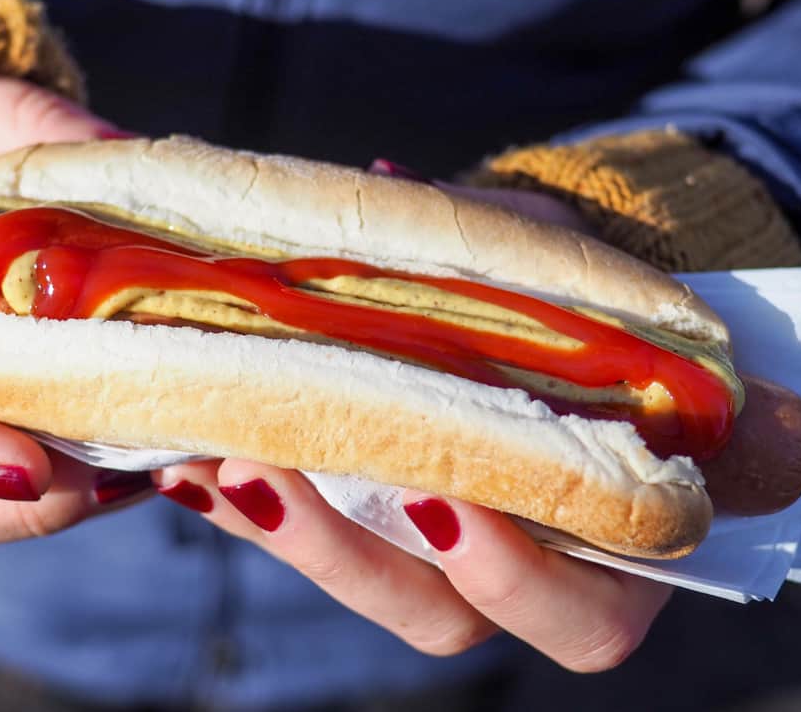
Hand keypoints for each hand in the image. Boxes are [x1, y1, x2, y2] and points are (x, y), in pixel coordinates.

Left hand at [144, 165, 661, 671]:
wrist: (550, 303)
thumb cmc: (583, 292)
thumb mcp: (563, 261)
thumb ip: (515, 251)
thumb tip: (384, 182)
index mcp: (614, 535)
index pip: (584, 614)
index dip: (514, 576)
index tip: (440, 498)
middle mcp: (526, 572)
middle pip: (442, 618)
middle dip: (346, 555)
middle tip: (268, 473)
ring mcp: (440, 560)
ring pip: (363, 585)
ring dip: (280, 531)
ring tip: (204, 457)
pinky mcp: (371, 531)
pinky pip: (307, 542)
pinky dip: (247, 505)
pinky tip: (186, 455)